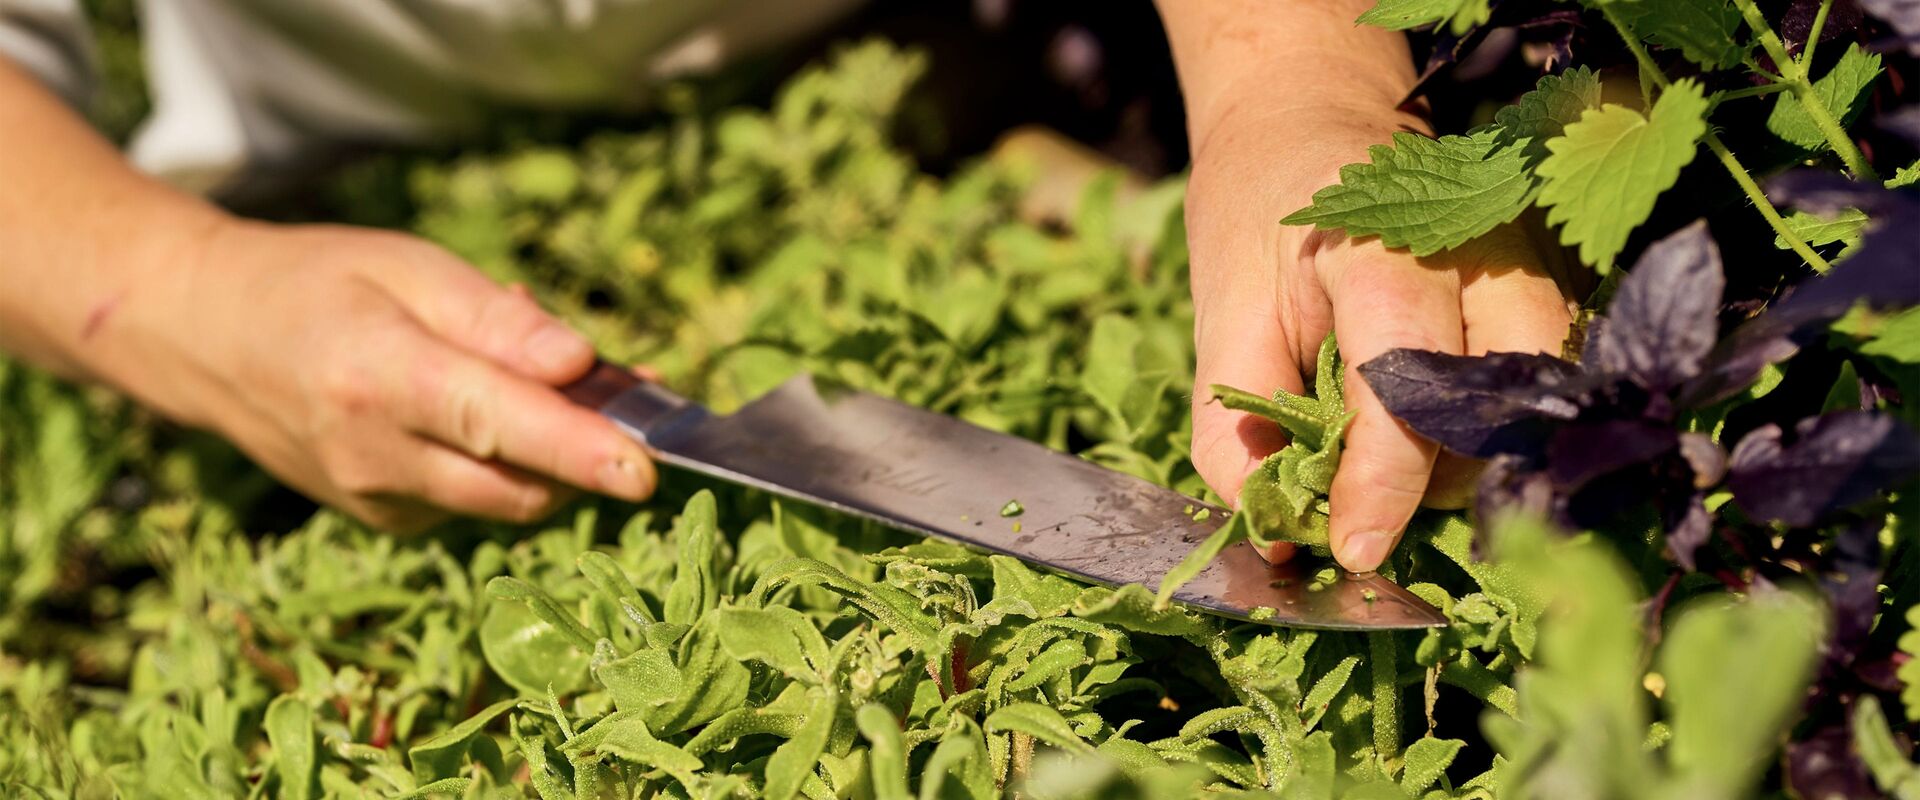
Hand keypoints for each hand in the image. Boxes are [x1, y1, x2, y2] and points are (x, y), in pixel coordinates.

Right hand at [113, 219, 656, 530]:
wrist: (208, 338)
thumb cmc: (320, 282)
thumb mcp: (410, 266)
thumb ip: (500, 322)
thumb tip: (584, 364)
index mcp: (379, 376)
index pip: (497, 424)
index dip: (579, 450)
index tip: (646, 471)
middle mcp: (374, 454)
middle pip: (520, 483)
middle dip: (589, 452)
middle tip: (619, 386)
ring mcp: (375, 498)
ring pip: (507, 499)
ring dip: (550, 454)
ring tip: (524, 374)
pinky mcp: (384, 519)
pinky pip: (475, 500)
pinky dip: (505, 462)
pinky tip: (476, 404)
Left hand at [1186, 110, 1573, 571]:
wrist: (1310, 121)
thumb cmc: (1258, 213)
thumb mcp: (1219, 311)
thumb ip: (1237, 428)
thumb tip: (1276, 535)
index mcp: (1383, 245)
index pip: (1403, 382)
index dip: (1381, 482)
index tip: (1354, 549)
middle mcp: (1479, 252)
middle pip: (1490, 408)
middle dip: (1430, 479)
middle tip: (1358, 500)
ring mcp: (1527, 266)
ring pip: (1527, 410)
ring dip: (1460, 461)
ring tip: (1381, 455)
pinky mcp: (1546, 290)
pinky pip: (1534, 393)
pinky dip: (1481, 434)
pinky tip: (1422, 431)